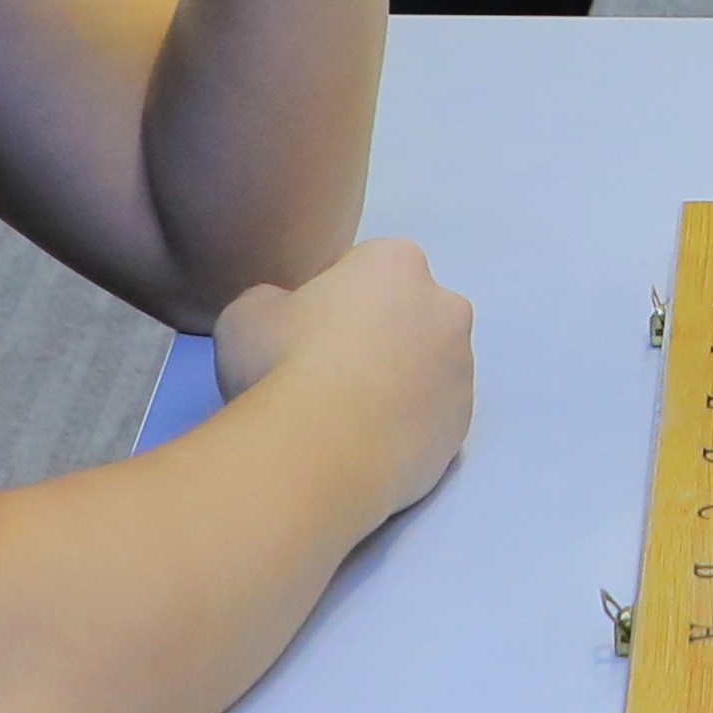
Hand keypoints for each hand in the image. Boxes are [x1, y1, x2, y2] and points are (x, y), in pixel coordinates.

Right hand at [207, 237, 474, 526]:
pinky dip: (407, 428)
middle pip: (407, 317)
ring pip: (427, 369)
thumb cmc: (283, 363)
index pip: (365, 271)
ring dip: (397, 384)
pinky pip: (432, 418)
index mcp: (397, 262)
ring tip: (347, 419)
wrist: (320, 450)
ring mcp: (462, 369)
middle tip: (329, 377)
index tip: (306, 336)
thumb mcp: (247, 313)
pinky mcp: (465, 425)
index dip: (332, 302)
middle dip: (378, 339)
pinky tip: (369, 446)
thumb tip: (285, 315)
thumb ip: (274, 302)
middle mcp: (446, 307)